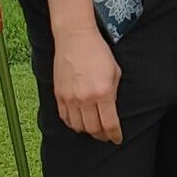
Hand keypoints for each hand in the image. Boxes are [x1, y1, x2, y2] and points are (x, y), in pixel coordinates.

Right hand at [53, 27, 122, 143]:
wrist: (75, 38)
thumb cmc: (98, 51)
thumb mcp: (115, 71)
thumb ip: (114, 92)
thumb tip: (112, 110)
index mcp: (103, 93)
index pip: (110, 124)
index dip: (115, 135)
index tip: (117, 139)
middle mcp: (86, 99)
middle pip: (93, 129)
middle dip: (102, 135)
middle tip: (106, 135)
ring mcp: (70, 98)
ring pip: (78, 127)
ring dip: (87, 131)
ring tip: (93, 129)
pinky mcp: (59, 95)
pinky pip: (65, 118)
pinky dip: (73, 124)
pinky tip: (79, 122)